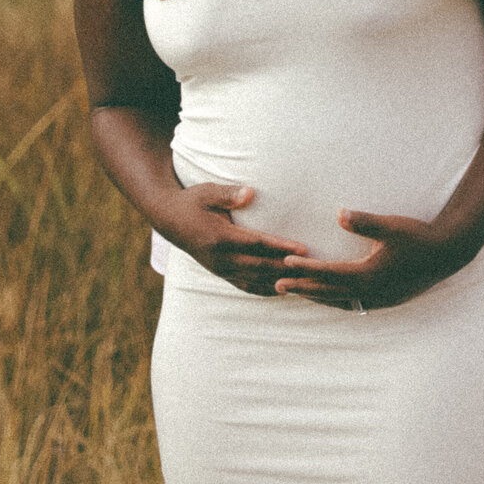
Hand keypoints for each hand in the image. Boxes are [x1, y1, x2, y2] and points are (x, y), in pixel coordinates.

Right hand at [161, 180, 308, 295]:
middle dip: (287, 269)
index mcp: (220, 238)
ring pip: (255, 280)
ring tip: (304, 284)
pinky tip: (281, 291)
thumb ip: (228, 194)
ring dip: (279, 282)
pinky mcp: (220, 273)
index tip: (303, 249)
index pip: (257, 244)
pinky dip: (264, 289)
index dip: (281, 248)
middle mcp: (221, 258)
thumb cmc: (193, 201)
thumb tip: (250, 193)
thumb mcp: (207, 192)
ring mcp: (220, 269)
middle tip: (313, 270)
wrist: (170, 219)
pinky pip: (245, 285)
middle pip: (260, 266)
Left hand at [273, 210, 471, 310]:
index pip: (329, 273)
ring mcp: (379, 299)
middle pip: (329, 292)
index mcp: (369, 274)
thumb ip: (364, 222)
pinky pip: (354, 304)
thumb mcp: (391, 225)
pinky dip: (337, 300)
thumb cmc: (418, 235)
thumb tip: (338, 214)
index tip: (286, 263)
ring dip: (318, 297)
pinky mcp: (386, 299)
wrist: (448, 253)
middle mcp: (371, 291)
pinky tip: (332, 298)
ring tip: (297, 294)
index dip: (306, 268)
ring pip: (340, 301)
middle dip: (303, 288)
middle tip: (277, 286)